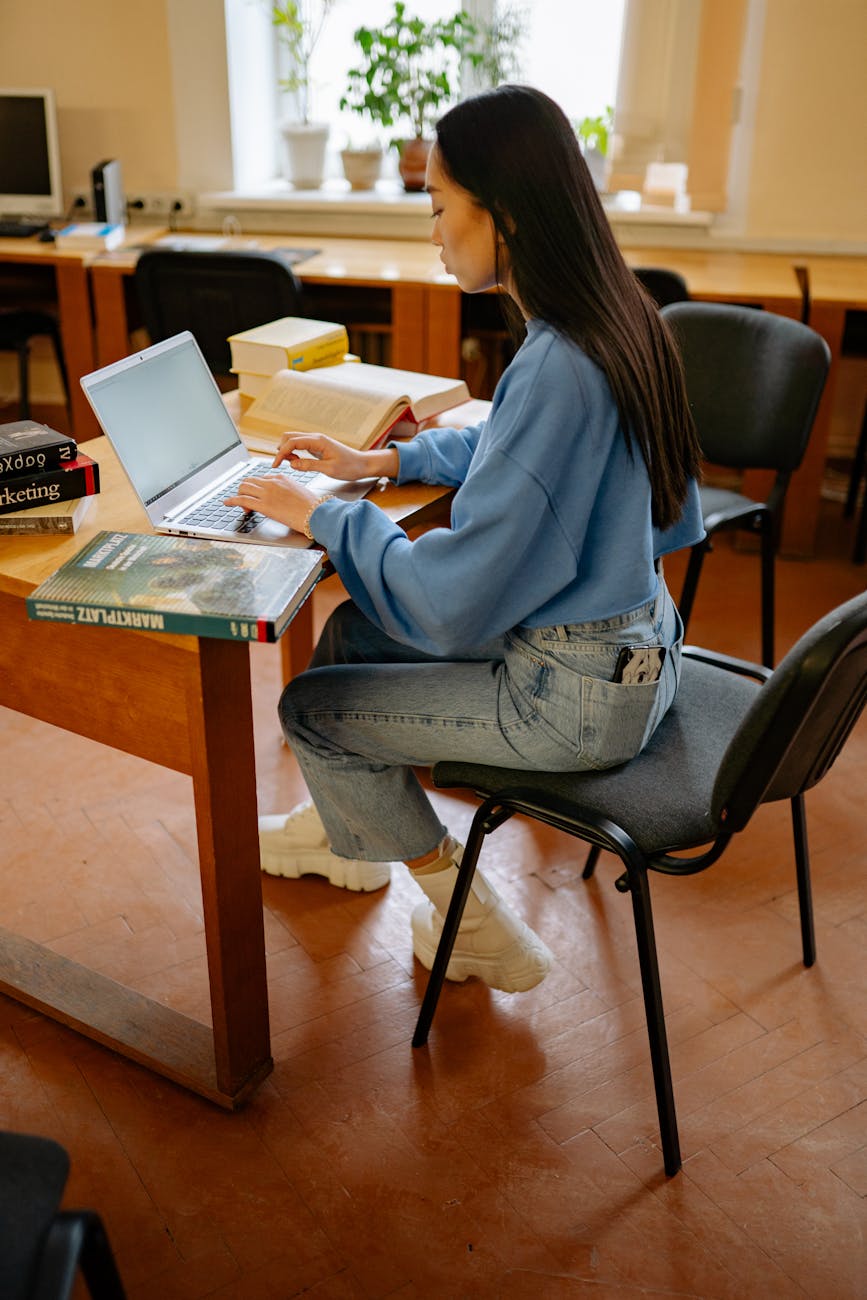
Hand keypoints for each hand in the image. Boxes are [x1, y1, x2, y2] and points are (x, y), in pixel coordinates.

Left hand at [224, 471, 317, 533]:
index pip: (262, 478)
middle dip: (245, 490)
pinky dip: (231, 501)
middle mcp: (272, 482)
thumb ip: (286, 492)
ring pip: (243, 488)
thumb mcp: (298, 493)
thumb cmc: (312, 507)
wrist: (316, 514)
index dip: (256, 488)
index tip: (256, 496)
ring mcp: (267, 492)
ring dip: (239, 495)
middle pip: (249, 481)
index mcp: (281, 478)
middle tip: (247, 502)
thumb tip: (280, 499)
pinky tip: (227, 503)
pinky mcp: (263, 505)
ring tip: (241, 506)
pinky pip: (242, 499)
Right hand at [273, 433, 398, 481]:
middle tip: (283, 464)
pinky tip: (298, 462)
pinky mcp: (317, 447)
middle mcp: (315, 438)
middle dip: (282, 449)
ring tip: (293, 464)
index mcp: (318, 441)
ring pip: (293, 440)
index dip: (281, 452)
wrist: (362, 464)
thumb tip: (292, 464)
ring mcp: (316, 442)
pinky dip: (294, 453)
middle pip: (289, 437)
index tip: (276, 465)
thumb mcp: (329, 469)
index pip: (292, 442)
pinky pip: (300, 446)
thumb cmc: (350, 466)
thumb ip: (309, 466)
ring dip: (287, 451)